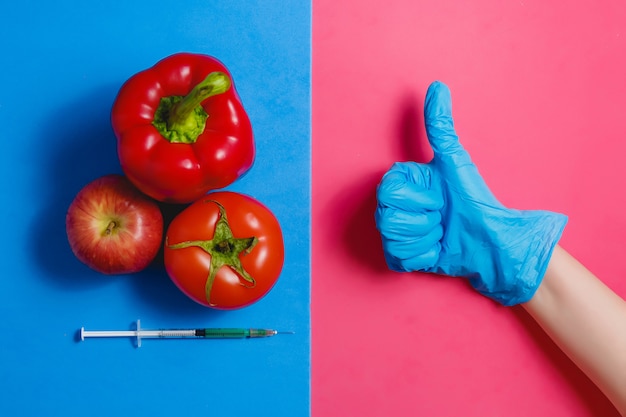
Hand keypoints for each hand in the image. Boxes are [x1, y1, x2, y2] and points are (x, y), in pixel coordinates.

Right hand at [375, 81, 566, 305]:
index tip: (437, 196)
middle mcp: (391, 206)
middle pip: (387, 217)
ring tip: (439, 233)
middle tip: (440, 216)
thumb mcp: (455, 161)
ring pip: (392, 238)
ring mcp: (393, 232)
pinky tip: (435, 249)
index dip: (418, 198)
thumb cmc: (473, 200)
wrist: (488, 240)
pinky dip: (423, 256)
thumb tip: (437, 85)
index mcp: (401, 183)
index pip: (388, 191)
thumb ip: (441, 126)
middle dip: (423, 220)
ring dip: (425, 238)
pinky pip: (398, 257)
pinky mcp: (399, 257)